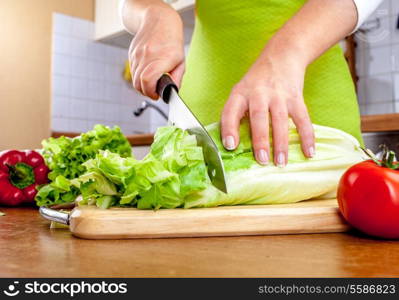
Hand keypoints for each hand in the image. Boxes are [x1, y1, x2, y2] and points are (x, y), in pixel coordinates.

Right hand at [128, 7, 184, 98]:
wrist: (159, 21)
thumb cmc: (172, 42)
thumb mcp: (181, 61)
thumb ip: (176, 79)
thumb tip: (172, 93)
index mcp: (161, 58)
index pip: (148, 81)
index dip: (151, 92)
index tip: (157, 95)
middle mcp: (147, 56)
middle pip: (139, 84)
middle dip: (146, 92)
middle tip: (154, 92)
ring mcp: (137, 55)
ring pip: (134, 79)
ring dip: (142, 86)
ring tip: (152, 84)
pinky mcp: (132, 54)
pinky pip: (133, 71)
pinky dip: (139, 77)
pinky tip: (147, 73)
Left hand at [221, 50, 314, 166]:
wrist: (282, 56)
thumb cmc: (256, 82)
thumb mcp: (241, 92)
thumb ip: (237, 114)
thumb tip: (233, 146)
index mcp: (240, 93)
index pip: (231, 111)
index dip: (229, 128)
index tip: (230, 145)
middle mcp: (258, 93)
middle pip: (259, 117)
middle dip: (260, 140)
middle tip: (261, 160)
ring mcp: (279, 95)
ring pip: (280, 120)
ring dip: (281, 143)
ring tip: (281, 163)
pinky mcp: (296, 97)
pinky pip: (303, 119)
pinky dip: (307, 136)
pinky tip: (309, 153)